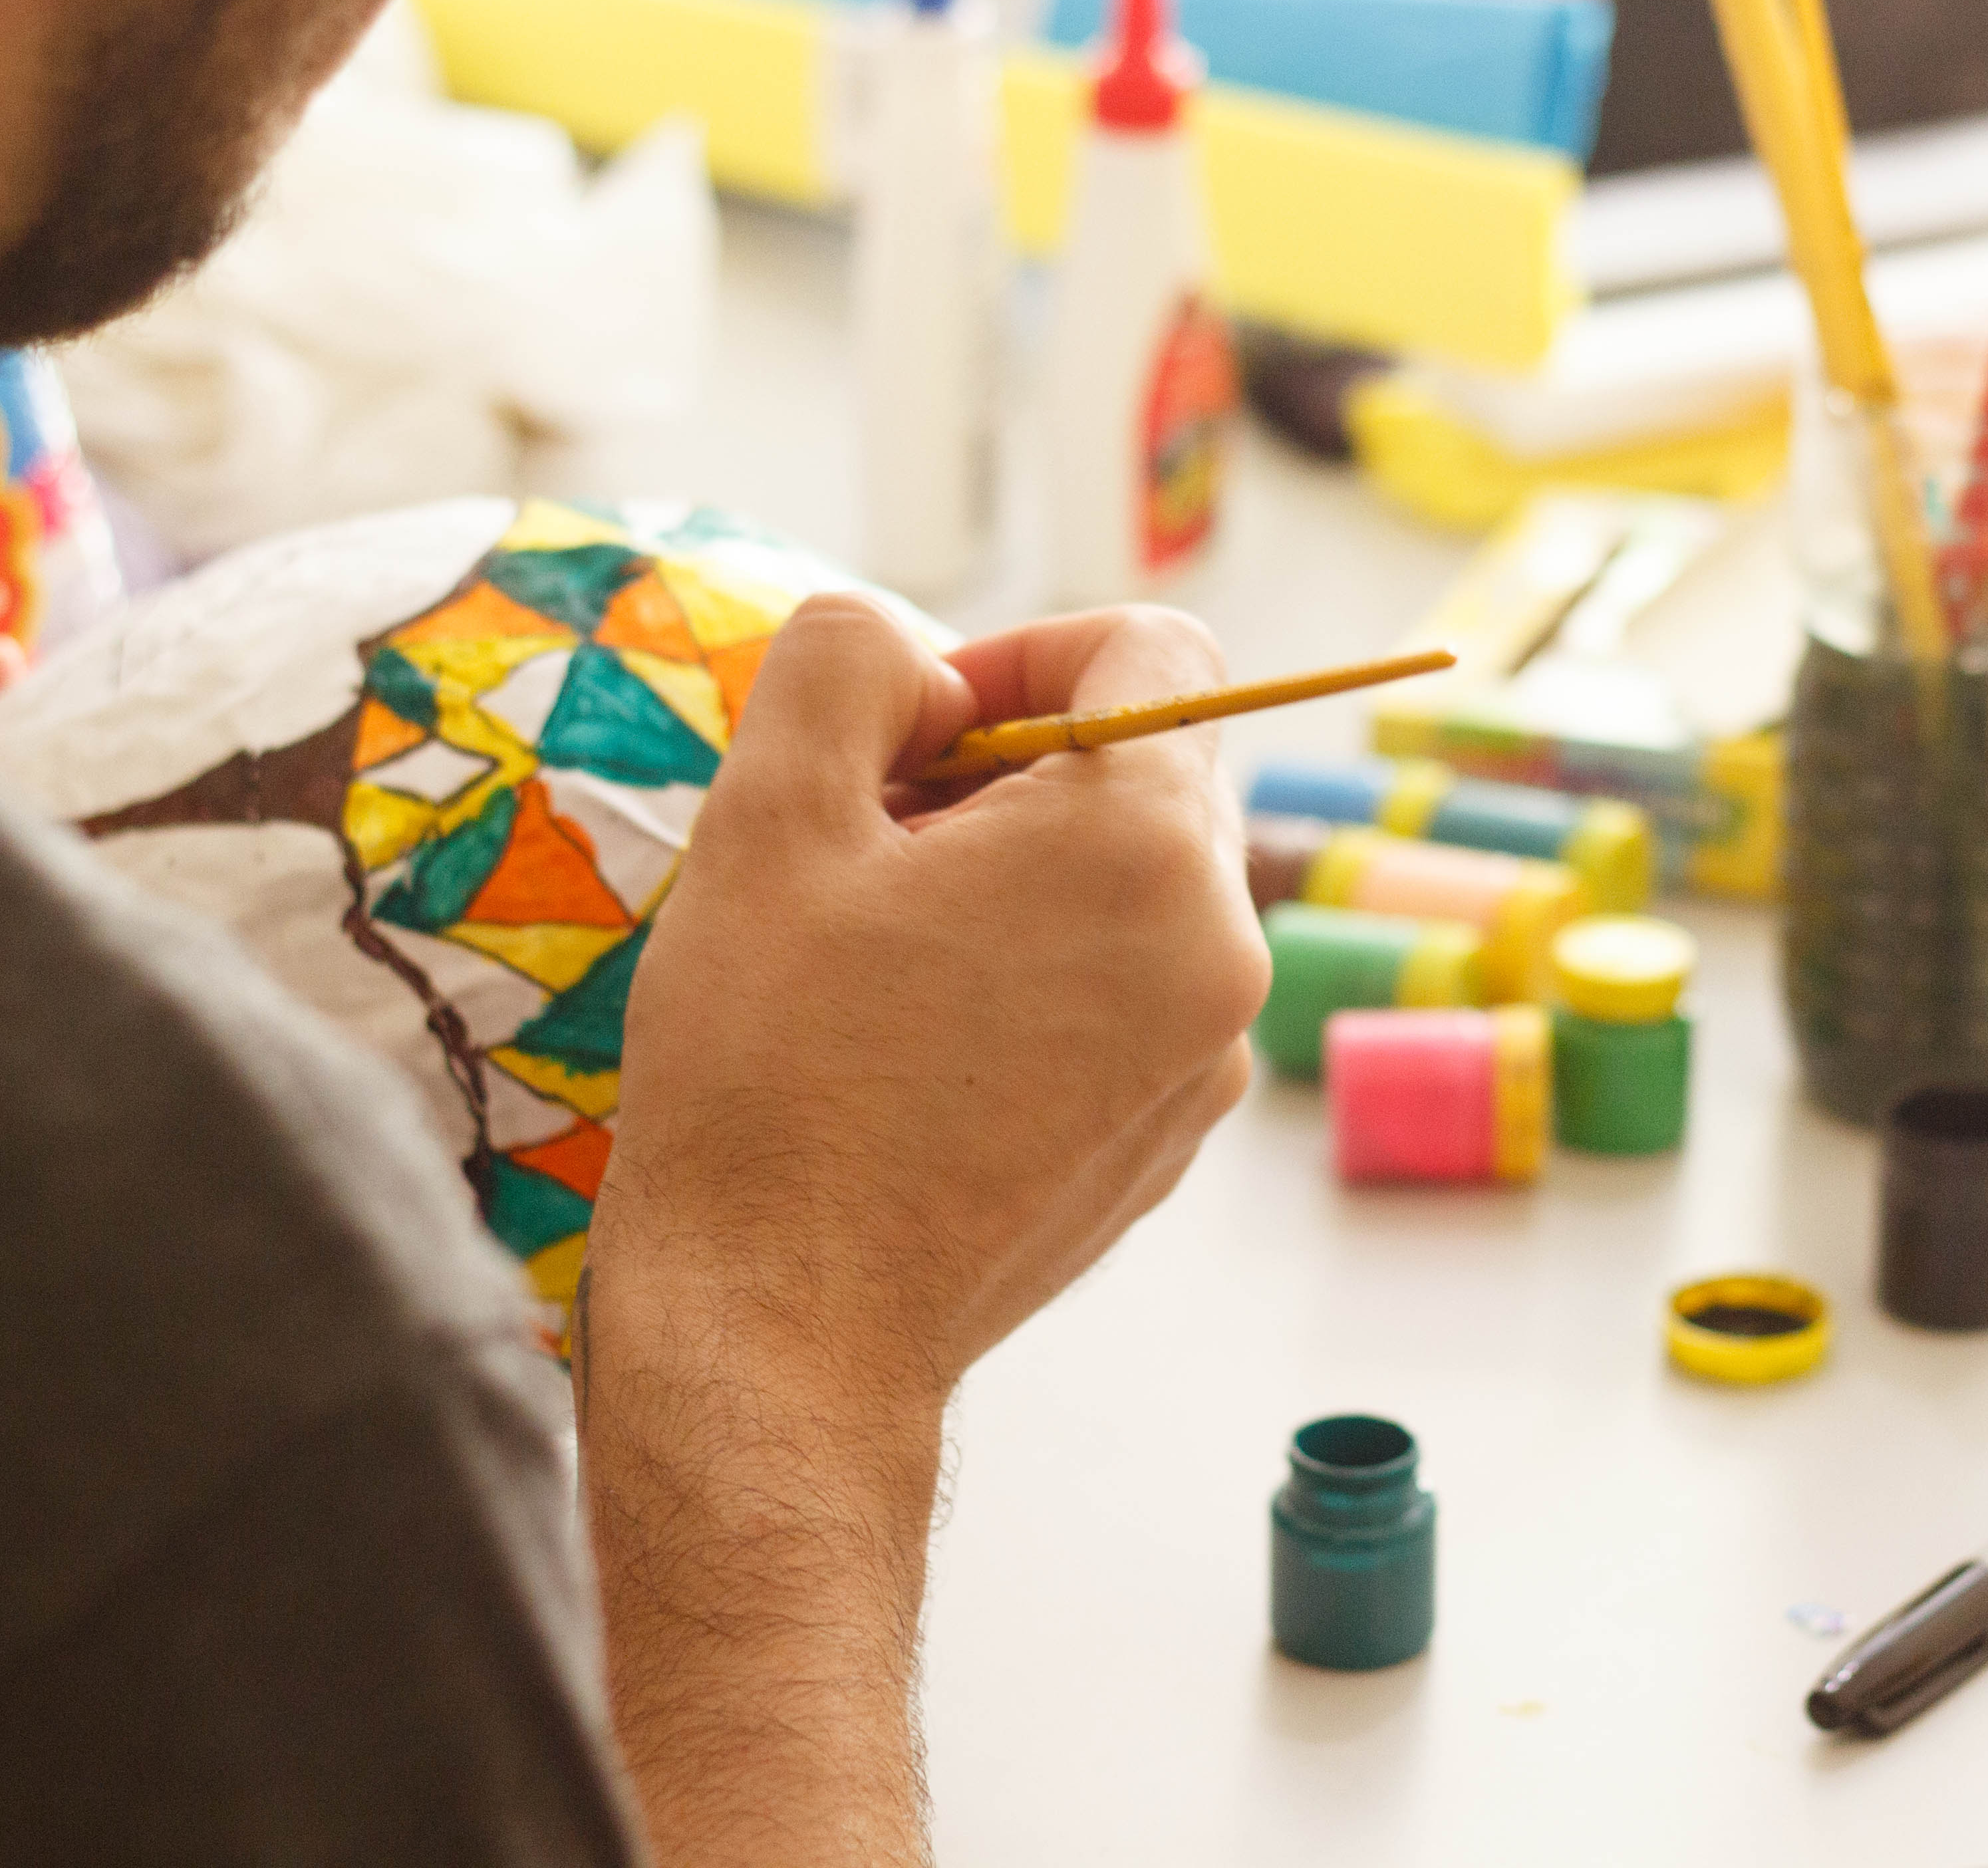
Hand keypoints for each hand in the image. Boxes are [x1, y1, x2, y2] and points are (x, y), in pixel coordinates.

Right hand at [584, 593, 1267, 1864]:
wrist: (782, 1337)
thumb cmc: (766, 1078)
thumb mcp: (772, 815)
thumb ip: (849, 663)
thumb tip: (920, 659)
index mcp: (1147, 845)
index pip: (1152, 650)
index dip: (1022, 656)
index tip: (912, 735)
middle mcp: (1221, 946)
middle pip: (1149, 768)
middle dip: (1016, 771)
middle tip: (875, 846)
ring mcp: (1209, 1054)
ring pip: (1136, 886)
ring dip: (1023, 877)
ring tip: (885, 953)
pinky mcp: (1172, 1134)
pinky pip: (1130, 993)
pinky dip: (1042, 977)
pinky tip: (919, 1043)